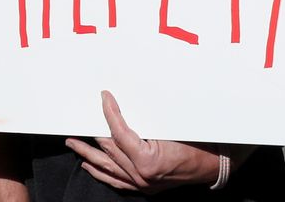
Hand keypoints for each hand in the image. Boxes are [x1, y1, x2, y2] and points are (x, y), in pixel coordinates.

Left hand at [65, 91, 220, 193]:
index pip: (119, 132)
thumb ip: (145, 121)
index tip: (104, 97)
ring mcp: (140, 184)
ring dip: (88, 153)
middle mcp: (141, 175)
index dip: (110, 112)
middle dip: (91, 133)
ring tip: (72, 143)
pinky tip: (88, 165)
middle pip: (108, 150)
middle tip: (77, 119)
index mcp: (147, 160)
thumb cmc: (197, 143)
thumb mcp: (171, 127)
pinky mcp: (143, 187)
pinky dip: (101, 172)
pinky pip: (115, 181)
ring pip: (107, 167)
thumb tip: (122, 106)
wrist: (212, 164)